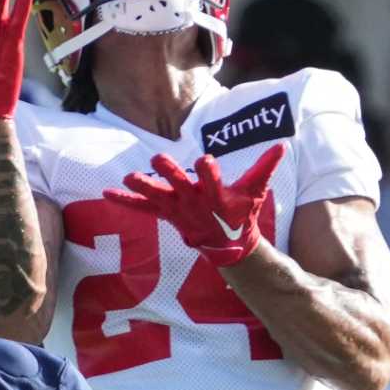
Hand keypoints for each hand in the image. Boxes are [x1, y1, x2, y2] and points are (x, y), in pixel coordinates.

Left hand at [104, 145, 286, 266]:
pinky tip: (105, 193)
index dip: (209, 172)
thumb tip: (283, 145)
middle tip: (159, 160)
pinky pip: (142, 208)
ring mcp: (176, 209)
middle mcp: (193, 201)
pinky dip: (124, 201)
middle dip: (170, 173)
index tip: (206, 160)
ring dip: (142, 187)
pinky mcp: (165, 214)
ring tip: (127, 177)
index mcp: (215, 195)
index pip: (213, 181)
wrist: (227, 244)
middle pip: (180, 185)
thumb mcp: (255, 191)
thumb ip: (265, 167)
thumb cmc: (241, 213)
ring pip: (157, 197)